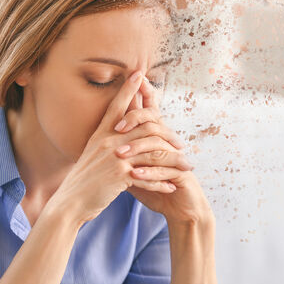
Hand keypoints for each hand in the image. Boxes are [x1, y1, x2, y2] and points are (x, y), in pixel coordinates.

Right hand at [48, 70, 187, 225]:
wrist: (69, 202)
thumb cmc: (82, 180)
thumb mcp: (92, 155)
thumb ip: (107, 143)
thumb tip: (118, 134)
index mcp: (101, 134)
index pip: (117, 106)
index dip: (128, 89)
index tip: (139, 73)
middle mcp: (108, 141)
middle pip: (144, 126)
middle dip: (167, 133)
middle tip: (181, 142)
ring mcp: (115, 156)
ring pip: (152, 151)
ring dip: (172, 160)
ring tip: (186, 166)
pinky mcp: (119, 174)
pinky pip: (148, 175)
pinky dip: (162, 182)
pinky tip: (172, 186)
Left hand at [114, 76, 213, 224]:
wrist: (178, 205)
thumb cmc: (154, 182)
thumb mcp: (135, 164)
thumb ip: (124, 149)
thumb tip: (102, 137)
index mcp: (156, 136)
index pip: (151, 110)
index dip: (145, 93)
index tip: (136, 77)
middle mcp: (168, 142)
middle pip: (154, 120)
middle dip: (136, 119)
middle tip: (118, 126)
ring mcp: (176, 155)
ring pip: (158, 144)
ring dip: (138, 149)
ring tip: (121, 155)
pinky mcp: (182, 172)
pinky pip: (166, 168)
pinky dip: (150, 172)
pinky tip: (135, 175)